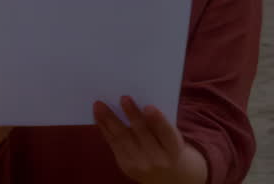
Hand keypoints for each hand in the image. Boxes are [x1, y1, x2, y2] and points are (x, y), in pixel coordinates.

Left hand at [94, 97, 208, 183]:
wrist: (164, 175)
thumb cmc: (165, 146)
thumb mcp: (170, 137)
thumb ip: (157, 123)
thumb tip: (136, 101)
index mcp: (174, 149)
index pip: (166, 133)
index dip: (158, 120)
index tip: (149, 107)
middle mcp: (159, 159)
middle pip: (143, 134)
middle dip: (132, 115)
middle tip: (123, 98)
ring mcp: (141, 164)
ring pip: (123, 139)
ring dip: (109, 120)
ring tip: (99, 105)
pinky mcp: (126, 166)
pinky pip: (113, 144)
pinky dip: (104, 128)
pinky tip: (98, 116)